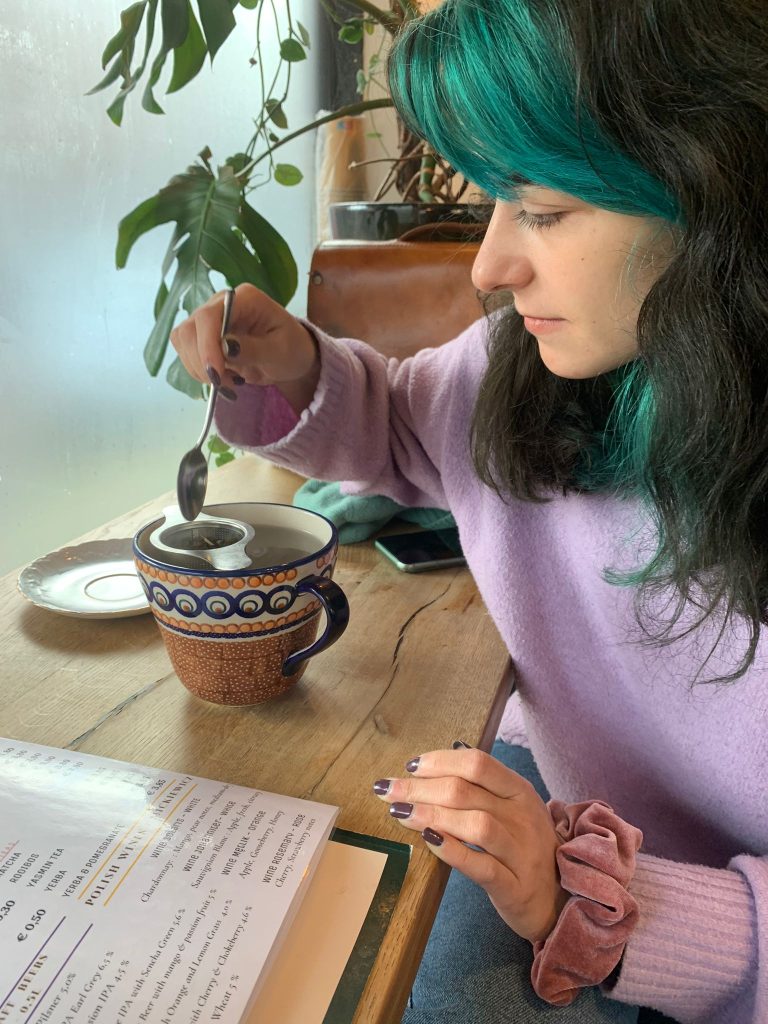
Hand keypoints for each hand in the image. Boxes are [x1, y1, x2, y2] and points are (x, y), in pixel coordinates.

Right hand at [170, 284, 319, 406]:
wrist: (291, 357)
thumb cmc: (292, 349)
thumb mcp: (281, 352)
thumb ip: (254, 349)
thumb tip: (225, 347)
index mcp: (244, 298)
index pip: (209, 316)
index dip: (207, 346)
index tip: (216, 373)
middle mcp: (220, 304)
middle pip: (189, 329)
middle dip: (202, 362)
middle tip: (226, 383)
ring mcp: (209, 320)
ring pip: (183, 342)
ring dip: (200, 369)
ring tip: (230, 381)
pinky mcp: (203, 337)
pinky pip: (187, 353)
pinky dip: (200, 371)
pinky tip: (224, 378)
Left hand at [373, 747, 567, 942]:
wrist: (559, 899)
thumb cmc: (524, 847)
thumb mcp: (513, 808)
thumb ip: (484, 783)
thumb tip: (448, 753)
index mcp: (520, 791)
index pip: (478, 763)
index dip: (440, 761)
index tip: (410, 767)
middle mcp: (523, 817)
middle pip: (467, 791)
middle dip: (421, 788)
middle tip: (388, 790)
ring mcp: (521, 852)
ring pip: (475, 825)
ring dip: (432, 815)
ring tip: (400, 813)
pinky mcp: (514, 887)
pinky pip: (481, 866)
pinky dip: (452, 851)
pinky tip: (428, 840)